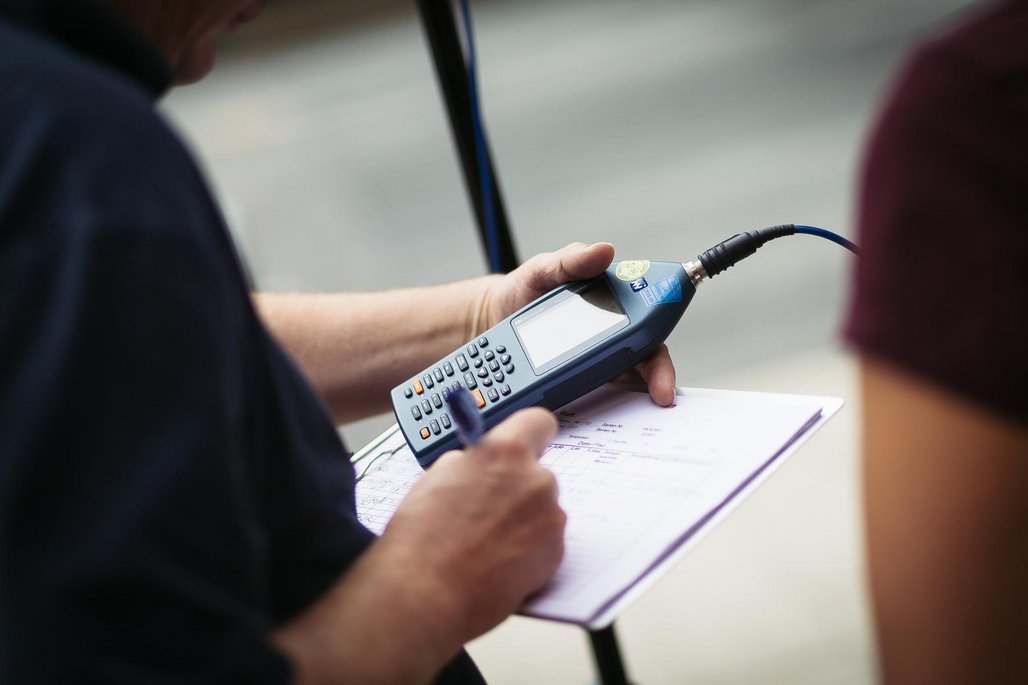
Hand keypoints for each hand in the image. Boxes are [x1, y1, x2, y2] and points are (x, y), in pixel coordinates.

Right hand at [381, 408, 564, 640]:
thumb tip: (483, 463)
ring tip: (486, 544)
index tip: (524, 444)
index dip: (529, 434)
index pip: (538, 422)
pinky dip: (528, 551)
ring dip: (523, 522)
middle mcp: (536, 479)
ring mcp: (550, 518)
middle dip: (518, 489)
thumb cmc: (422, 538)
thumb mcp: (438, 476)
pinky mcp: (556, 554)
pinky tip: (497, 563)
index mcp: (505, 451)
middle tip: (486, 511)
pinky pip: (546, 543)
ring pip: (542, 511)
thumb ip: (473, 461)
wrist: (425, 592)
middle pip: (538, 473)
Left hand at [473, 242, 676, 405]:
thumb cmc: (525, 288)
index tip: (664, 362)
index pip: (650, 325)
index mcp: (613, 306)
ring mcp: (593, 364)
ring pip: (623, 388)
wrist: (490, 317)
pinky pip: (591, 403)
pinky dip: (596, 413)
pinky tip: (590, 420)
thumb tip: (604, 251)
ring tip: (625, 414)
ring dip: (631, 402)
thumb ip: (571, 260)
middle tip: (659, 393)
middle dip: (657, 378)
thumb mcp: (544, 269)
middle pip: (645, 362)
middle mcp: (610, 338)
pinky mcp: (572, 383)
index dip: (663, 340)